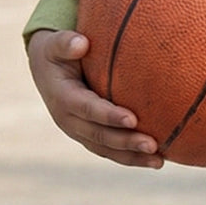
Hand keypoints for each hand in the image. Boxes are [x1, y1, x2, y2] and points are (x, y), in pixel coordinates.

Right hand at [27, 29, 162, 168]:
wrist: (46, 71)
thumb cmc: (58, 53)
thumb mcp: (55, 45)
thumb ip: (65, 43)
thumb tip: (81, 43)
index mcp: (62, 98)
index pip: (88, 109)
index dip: (108, 116)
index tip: (132, 119)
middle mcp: (68, 120)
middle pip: (99, 135)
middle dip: (126, 142)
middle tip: (152, 145)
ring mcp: (79, 132)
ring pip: (106, 149)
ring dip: (132, 157)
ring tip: (159, 161)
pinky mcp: (89, 137)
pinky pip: (111, 150)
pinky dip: (131, 157)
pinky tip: (156, 160)